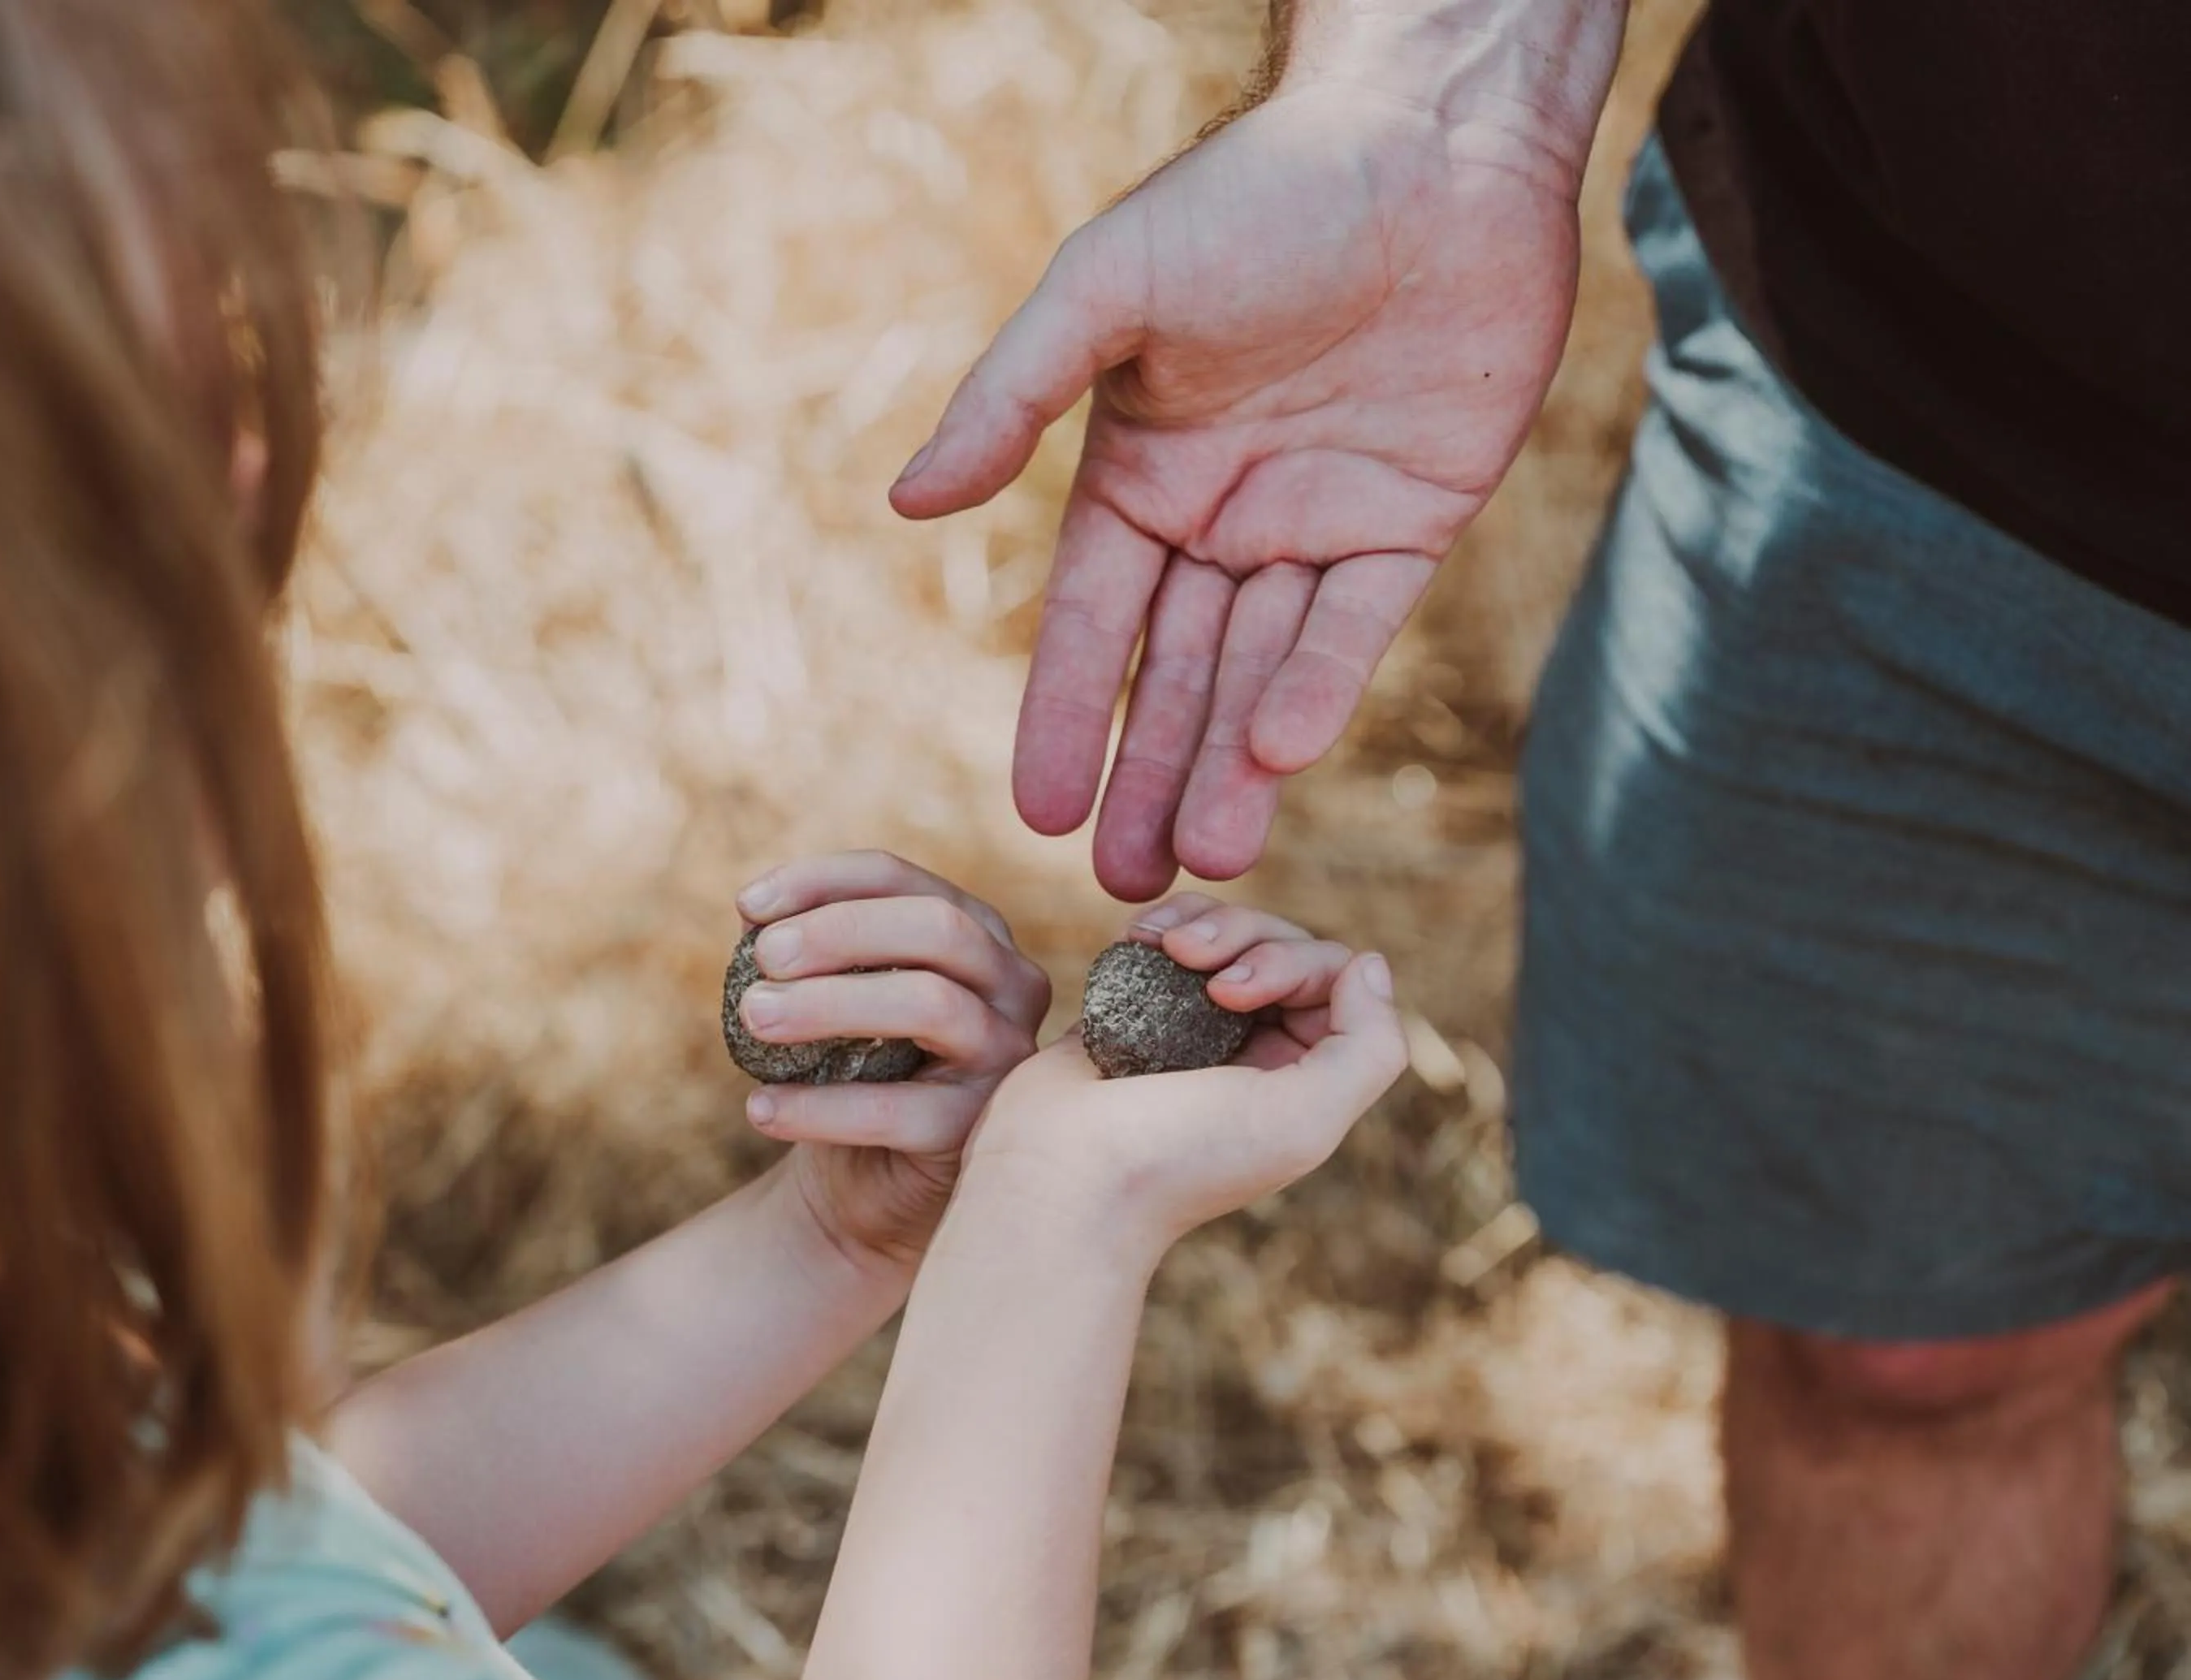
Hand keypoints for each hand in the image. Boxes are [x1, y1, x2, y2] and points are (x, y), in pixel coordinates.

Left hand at [734, 852, 1052, 1270]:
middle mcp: (1011, 984)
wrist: (864, 1182)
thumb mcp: (834, 996)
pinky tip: (760, 1108)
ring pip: (931, 1004)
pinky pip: (899, 1111)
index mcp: (975, 933)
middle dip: (841, 932)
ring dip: (831, 1004)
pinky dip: (821, 1107)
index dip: (825, 880)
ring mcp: (1007, 1058)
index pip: (904, 880)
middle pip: (937, 928)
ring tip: (755, 1017)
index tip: (749, 905)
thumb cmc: (849, 1070)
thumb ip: (809, 952)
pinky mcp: (980, 1130)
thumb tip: (757, 916)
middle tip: (763, 957)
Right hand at [893, 81, 1589, 899]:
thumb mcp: (1109, 292)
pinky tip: (1281, 754)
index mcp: (1143, 473)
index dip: (1066, 716)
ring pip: (1263, 671)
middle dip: (1148, 775)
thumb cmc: (1256, 195)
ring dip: (1232, 764)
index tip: (1037, 814)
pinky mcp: (1411, 524)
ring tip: (1206, 859)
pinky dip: (1319, 687)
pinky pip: (1355, 626)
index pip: (1092, 621)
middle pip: (1176, 672)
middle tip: (1123, 882)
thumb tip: (906, 502)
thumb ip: (1012, 398)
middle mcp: (1225, 515)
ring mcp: (1318, 525)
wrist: (1429, 142)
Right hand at [958, 896, 1405, 1256]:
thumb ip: (1368, 1048)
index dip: (1294, 962)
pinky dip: (1161, 924)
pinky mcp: (1133, 1007)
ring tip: (1159, 942)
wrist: (1058, 1177)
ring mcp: (1191, 1027)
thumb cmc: (1178, 1159)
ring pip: (1226, 935)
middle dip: (1244, 935)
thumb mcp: (1304, 1119)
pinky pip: (1167, 939)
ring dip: (1202, 922)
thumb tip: (1370, 965)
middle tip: (1194, 965)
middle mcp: (1253, 1051)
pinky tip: (1136, 939)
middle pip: (1281, 944)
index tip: (1235, 993)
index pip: (1332, 980)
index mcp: (1300, 1079)